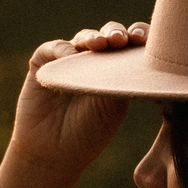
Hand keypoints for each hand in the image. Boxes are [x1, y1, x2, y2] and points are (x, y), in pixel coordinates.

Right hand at [6, 22, 144, 187]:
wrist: (53, 154)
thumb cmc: (88, 133)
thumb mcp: (115, 105)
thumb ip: (123, 78)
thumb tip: (141, 52)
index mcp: (117, 70)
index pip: (131, 45)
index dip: (138, 36)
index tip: (144, 40)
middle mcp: (95, 62)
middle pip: (109, 34)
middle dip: (117, 33)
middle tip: (124, 39)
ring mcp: (69, 62)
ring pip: (84, 38)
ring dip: (93, 37)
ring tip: (101, 43)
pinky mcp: (43, 65)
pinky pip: (53, 48)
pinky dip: (63, 49)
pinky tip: (72, 55)